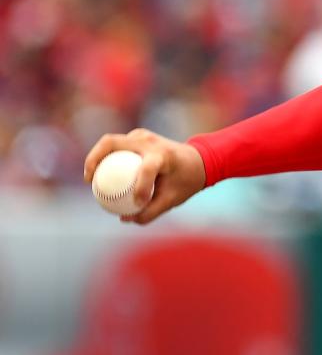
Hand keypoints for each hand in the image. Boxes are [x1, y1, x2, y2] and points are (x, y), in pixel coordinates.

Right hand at [84, 128, 205, 224]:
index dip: (140, 187)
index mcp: (164, 155)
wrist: (198, 160)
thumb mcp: (173, 199)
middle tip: (90, 181)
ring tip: (91, 179)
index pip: (147, 168)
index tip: (137, 204)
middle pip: (112, 143)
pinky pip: (116, 146)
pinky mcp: (138, 136)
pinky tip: (99, 175)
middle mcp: (150, 141)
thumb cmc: (185, 181)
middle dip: (94, 159)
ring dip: (96, 158)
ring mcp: (142, 136)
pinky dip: (105, 158)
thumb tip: (125, 219)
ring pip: (111, 142)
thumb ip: (151, 212)